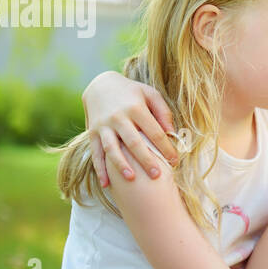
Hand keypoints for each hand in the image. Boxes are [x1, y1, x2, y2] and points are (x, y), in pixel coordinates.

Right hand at [83, 71, 178, 186]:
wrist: (100, 84)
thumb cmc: (132, 92)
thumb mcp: (150, 94)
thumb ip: (163, 111)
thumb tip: (171, 131)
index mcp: (136, 108)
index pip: (154, 131)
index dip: (166, 147)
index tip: (175, 160)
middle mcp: (118, 117)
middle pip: (134, 142)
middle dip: (146, 160)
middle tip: (157, 176)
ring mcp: (104, 126)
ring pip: (112, 149)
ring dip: (121, 165)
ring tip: (132, 179)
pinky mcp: (92, 132)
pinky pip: (95, 153)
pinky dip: (100, 169)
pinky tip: (106, 184)